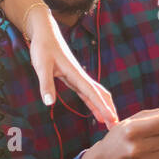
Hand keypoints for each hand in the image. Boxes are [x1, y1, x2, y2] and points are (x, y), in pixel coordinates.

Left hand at [26, 5, 118, 126]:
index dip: (102, 107)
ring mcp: (78, 77)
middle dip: (108, 109)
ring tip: (110, 123)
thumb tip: (49, 104)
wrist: (45, 32)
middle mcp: (80, 76)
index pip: (92, 93)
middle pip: (99, 94)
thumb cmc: (43, 47)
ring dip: (103, 108)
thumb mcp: (41, 66)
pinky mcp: (73, 78)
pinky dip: (94, 103)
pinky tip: (96, 112)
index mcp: (76, 73)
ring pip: (95, 94)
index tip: (112, 118)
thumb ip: (46, 84)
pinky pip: (87, 93)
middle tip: (116, 126)